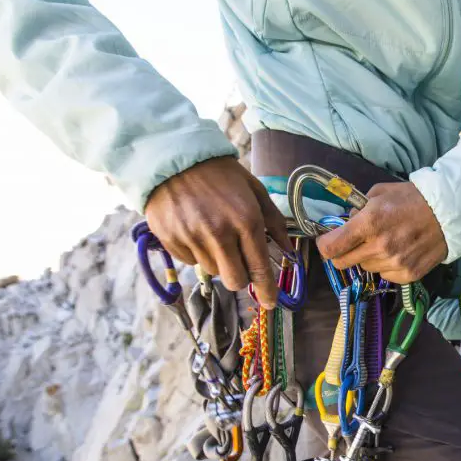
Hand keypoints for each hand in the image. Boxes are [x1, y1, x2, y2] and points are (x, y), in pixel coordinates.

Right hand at [144, 156, 292, 309]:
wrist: (172, 158)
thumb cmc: (220, 174)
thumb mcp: (254, 190)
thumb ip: (274, 221)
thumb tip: (289, 250)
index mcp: (245, 220)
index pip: (259, 268)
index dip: (267, 290)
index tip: (270, 302)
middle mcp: (219, 233)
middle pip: (235, 281)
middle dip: (241, 277)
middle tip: (239, 263)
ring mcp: (192, 238)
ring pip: (212, 272)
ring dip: (218, 261)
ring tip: (213, 234)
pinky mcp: (170, 240)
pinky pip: (190, 261)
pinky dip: (196, 252)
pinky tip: (194, 230)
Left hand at [315, 181, 446, 283]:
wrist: (448, 212)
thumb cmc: (412, 198)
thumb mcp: (379, 193)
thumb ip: (357, 209)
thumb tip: (344, 223)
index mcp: (369, 223)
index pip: (331, 248)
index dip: (324, 246)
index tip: (327, 241)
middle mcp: (379, 247)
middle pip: (343, 263)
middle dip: (343, 252)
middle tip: (353, 243)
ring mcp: (394, 263)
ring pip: (365, 268)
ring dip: (368, 258)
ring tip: (384, 243)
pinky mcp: (408, 274)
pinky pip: (385, 275)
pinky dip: (386, 266)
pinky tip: (398, 252)